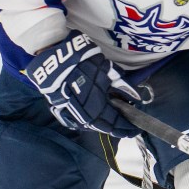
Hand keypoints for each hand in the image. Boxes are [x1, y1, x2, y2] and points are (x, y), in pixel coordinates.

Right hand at [25, 31, 140, 137]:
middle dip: (117, 128)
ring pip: (92, 124)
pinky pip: (80, 120)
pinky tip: (97, 117)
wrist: (53, 59)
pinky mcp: (61, 110)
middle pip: (104, 126)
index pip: (115, 122)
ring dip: (104, 124)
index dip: (126, 127)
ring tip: (115, 123)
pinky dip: (92, 120)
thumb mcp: (106, 69)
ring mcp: (71, 114)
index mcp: (97, 107)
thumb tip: (135, 98)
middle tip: (127, 129)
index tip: (136, 129)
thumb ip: (121, 86)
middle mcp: (84, 116)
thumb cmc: (83, 62)